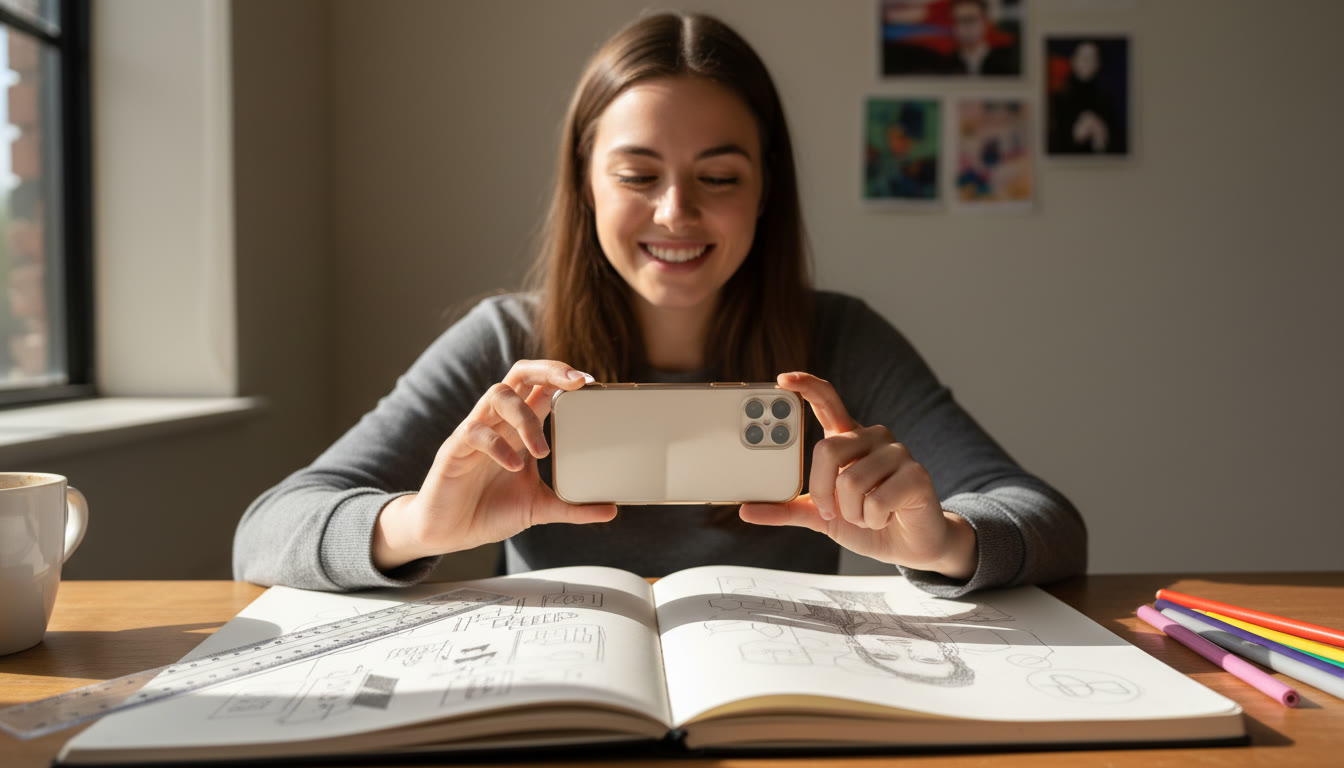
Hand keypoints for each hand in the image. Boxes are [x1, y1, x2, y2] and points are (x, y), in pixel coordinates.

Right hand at [372, 360, 616, 570]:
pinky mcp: (454, 449)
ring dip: (525, 417)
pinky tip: (514, 467)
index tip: (592, 383)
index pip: (542, 386)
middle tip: (575, 383)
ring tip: (541, 452)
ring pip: (498, 395)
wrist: (449, 532)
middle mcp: (498, 422)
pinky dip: (498, 446)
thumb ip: (573, 506)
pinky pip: (475, 432)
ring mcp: (475, 431)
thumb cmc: (490, 509)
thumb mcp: (540, 507)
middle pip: (520, 373)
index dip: (564, 377)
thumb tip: (612, 510)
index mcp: (519, 428)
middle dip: (549, 369)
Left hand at [738, 372, 977, 579]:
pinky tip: (887, 517)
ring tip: (867, 515)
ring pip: (851, 481)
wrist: (910, 546)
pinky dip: (873, 520)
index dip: (806, 386)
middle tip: (833, 511)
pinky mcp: (916, 474)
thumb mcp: (820, 515)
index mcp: (848, 439)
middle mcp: (872, 437)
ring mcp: (897, 452)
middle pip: (828, 449)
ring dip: (853, 512)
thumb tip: (746, 510)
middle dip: (823, 491)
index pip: (827, 401)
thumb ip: (787, 509)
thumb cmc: (866, 522)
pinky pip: (876, 501)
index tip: (782, 380)